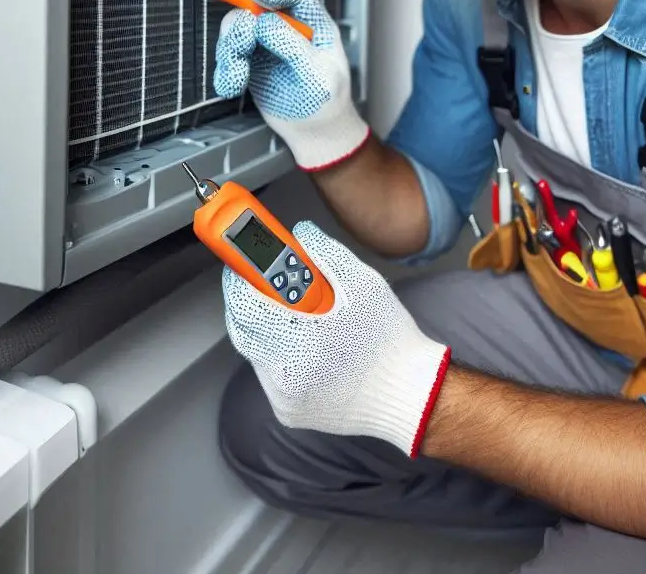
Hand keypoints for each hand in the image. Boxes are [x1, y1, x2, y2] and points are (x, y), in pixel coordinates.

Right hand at [213, 0, 368, 170]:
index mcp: (314, 27)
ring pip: (237, 32)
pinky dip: (225, 71)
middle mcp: (288, 31)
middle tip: (241, 46)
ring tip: (238, 76)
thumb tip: (264, 22)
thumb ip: (292, 46)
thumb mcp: (317, 74)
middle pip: (256, 12)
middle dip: (242, 26)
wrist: (316, 132)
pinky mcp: (251, 63)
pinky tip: (233, 86)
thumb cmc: (327, 103)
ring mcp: (267, 47)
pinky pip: (229, 58)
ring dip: (230, 52)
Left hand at [222, 221, 451, 456]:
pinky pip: (270, 376)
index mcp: (301, 340)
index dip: (238, 279)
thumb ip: (326, 252)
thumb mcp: (364, 283)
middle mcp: (285, 375)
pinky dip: (278, 355)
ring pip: (256, 353)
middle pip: (242, 329)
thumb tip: (299, 233)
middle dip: (244, 302)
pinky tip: (303, 345)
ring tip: (289, 314)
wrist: (408, 394)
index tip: (240, 264)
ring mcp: (284, 399)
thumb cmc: (389, 338)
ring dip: (263, 329)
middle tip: (257, 283)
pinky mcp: (288, 413)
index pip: (245, 304)